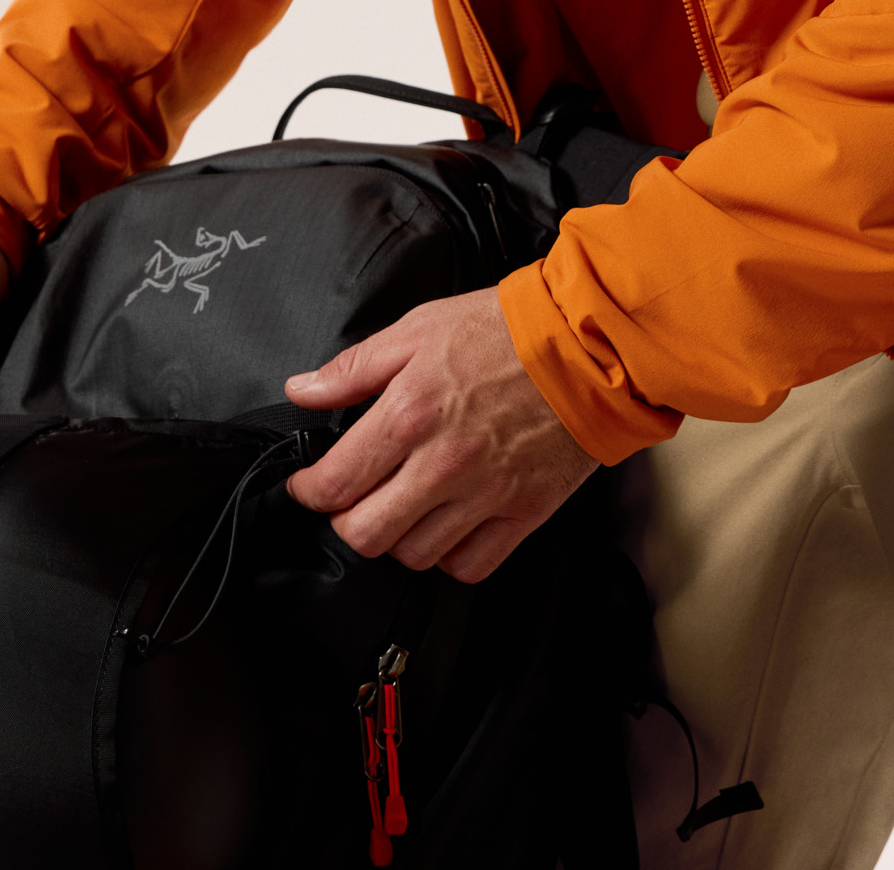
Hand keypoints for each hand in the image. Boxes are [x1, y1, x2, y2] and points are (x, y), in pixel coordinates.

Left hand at [284, 286, 598, 581]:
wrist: (589, 344)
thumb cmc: (508, 329)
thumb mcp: (420, 328)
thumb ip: (355, 368)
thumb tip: (304, 391)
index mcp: (409, 413)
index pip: (333, 484)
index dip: (309, 490)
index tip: (311, 484)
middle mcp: (442, 463)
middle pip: (365, 534)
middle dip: (348, 520)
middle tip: (356, 500)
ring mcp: (485, 494)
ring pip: (414, 556)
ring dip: (400, 536)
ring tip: (406, 506)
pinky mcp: (524, 512)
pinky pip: (470, 566)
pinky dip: (451, 555)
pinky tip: (449, 524)